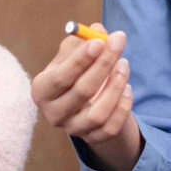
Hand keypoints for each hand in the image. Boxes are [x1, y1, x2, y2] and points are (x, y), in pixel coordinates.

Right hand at [31, 30, 140, 170]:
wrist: (85, 103)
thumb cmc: (76, 72)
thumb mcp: (73, 54)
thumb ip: (83, 41)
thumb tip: (99, 31)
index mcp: (42, 89)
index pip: (61, 77)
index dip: (81, 59)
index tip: (100, 41)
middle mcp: (53, 113)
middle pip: (81, 92)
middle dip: (103, 64)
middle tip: (118, 42)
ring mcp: (73, 129)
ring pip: (98, 113)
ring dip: (116, 86)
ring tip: (124, 64)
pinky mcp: (93, 139)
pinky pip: (112, 126)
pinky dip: (123, 106)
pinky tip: (127, 87)